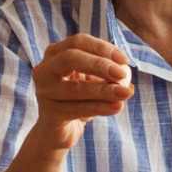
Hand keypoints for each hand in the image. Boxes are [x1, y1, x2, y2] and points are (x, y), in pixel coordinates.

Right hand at [29, 34, 132, 148]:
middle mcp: (45, 69)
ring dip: (103, 90)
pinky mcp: (49, 113)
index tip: (124, 60)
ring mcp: (44, 92)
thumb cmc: (79, 98)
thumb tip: (126, 72)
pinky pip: (76, 109)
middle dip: (99, 64)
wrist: (62, 129)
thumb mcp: (93, 81)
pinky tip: (116, 107)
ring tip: (125, 94)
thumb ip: (108, 74)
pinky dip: (99, 107)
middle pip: (70, 58)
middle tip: (122, 73)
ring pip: (75, 87)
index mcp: (55, 53)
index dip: (102, 48)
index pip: (78, 42)